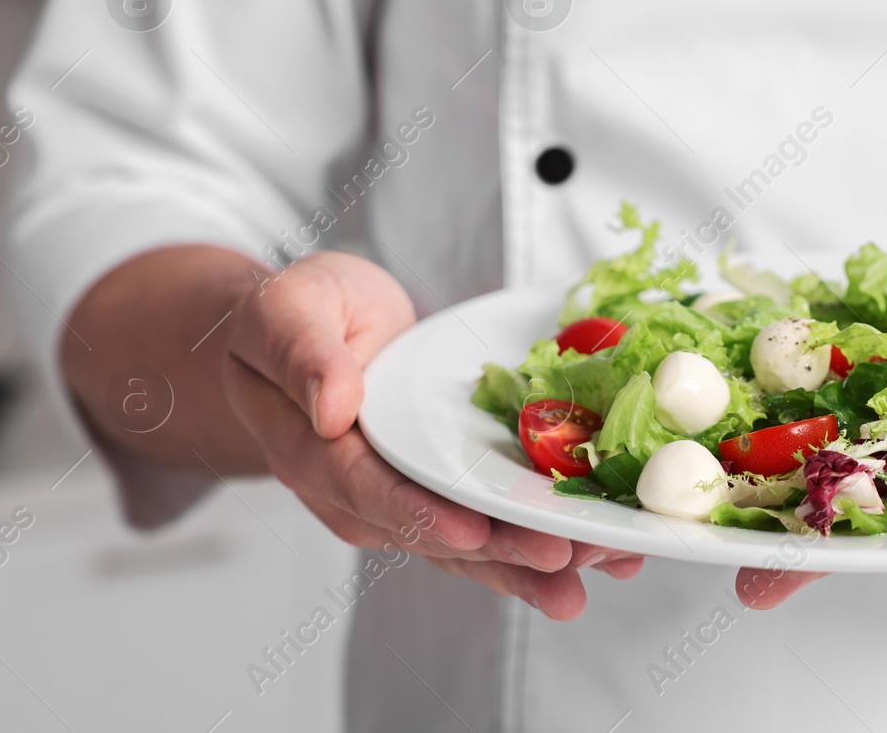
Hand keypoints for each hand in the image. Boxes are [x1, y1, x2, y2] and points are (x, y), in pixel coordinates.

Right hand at [221, 250, 642, 618]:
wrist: (296, 333)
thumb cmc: (288, 315)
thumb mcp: (286, 313)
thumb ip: (305, 356)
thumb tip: (331, 406)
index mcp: (315, 454)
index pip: (370, 494)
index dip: (424, 516)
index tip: (476, 532)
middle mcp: (357, 493)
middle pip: (433, 534)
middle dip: (501, 553)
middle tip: (565, 563)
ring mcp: (399, 500)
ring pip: (468, 546)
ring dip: (531, 565)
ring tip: (597, 573)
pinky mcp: (436, 493)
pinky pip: (487, 527)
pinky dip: (541, 545)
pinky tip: (601, 556)